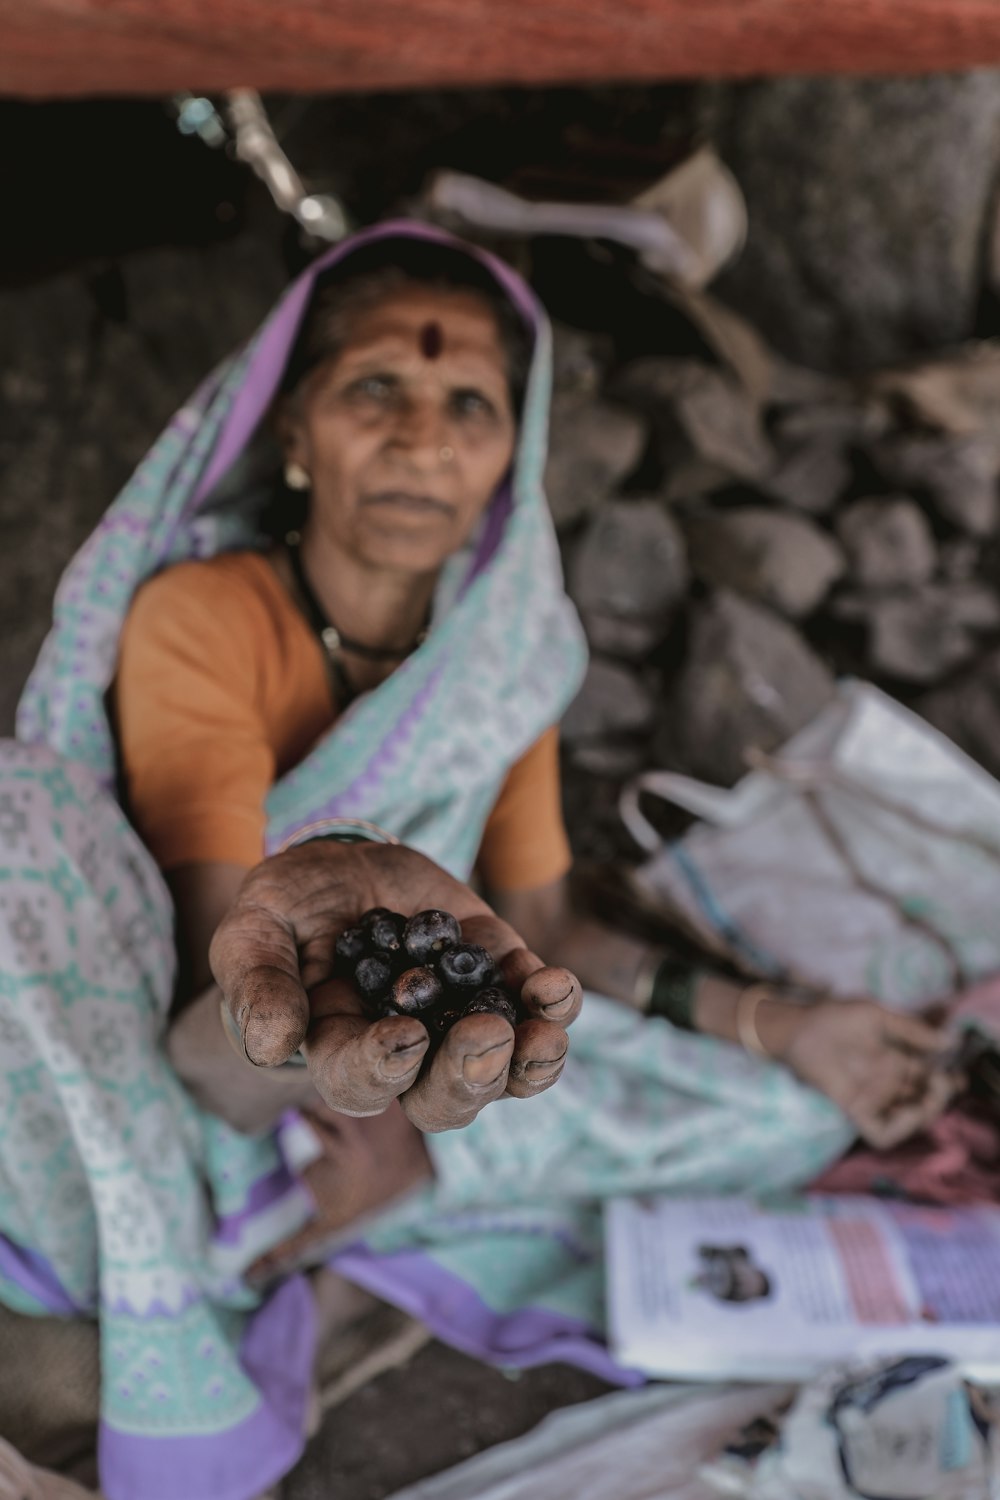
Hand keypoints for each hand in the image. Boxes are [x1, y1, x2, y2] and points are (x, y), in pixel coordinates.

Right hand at [209, 840, 581, 1131]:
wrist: (344, 869)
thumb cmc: (287, 910)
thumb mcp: (254, 932)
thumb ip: (258, 985)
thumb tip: (271, 1045)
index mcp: (340, 1054)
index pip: (361, 1085)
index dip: (384, 1070)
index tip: (403, 1037)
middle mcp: (408, 1055)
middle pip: (444, 1100)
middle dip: (470, 1077)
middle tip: (486, 1037)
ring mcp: (459, 1022)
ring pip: (504, 1072)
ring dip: (530, 1060)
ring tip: (545, 1031)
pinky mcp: (498, 982)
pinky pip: (536, 1012)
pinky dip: (552, 1003)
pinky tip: (554, 982)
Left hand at [767, 998, 960, 1148]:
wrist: (798, 1027)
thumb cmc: (833, 1016)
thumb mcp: (877, 1016)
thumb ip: (910, 1030)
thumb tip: (948, 1041)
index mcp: (895, 1061)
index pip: (929, 1079)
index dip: (945, 1081)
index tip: (955, 1074)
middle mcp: (887, 1084)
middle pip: (924, 1101)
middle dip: (940, 1096)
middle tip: (943, 1082)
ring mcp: (872, 1099)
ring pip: (909, 1120)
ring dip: (926, 1113)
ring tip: (930, 1096)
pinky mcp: (855, 1111)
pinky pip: (881, 1134)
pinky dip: (900, 1129)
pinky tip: (909, 1110)